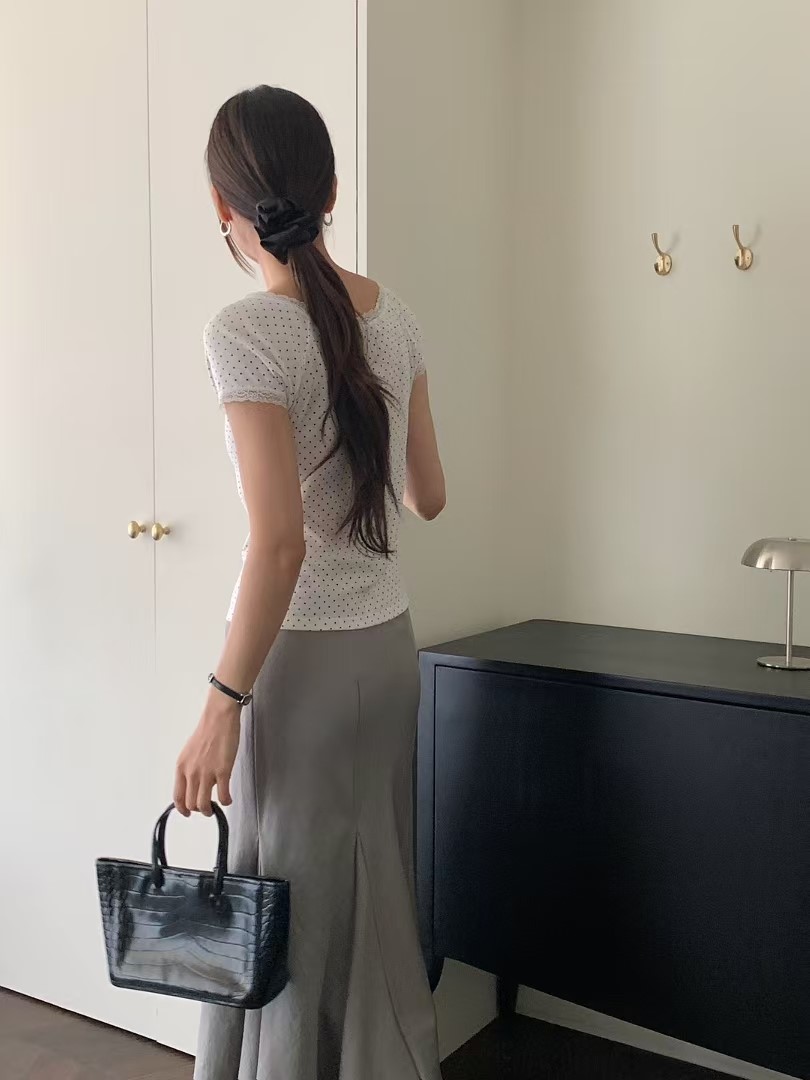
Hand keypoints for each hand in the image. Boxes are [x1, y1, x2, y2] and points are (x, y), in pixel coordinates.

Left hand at [174, 693, 240, 816]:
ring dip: (210, 810)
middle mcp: (191, 772)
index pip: (177, 796)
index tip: (188, 813)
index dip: (182, 809)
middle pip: (191, 803)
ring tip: (216, 807)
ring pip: (204, 804)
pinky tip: (228, 799)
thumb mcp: (190, 752)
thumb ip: (190, 768)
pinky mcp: (223, 771)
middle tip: (207, 808)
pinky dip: (226, 801)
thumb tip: (196, 783)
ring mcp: (206, 773)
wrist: (219, 718)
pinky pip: (223, 796)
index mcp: (181, 767)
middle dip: (199, 809)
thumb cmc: (207, 731)